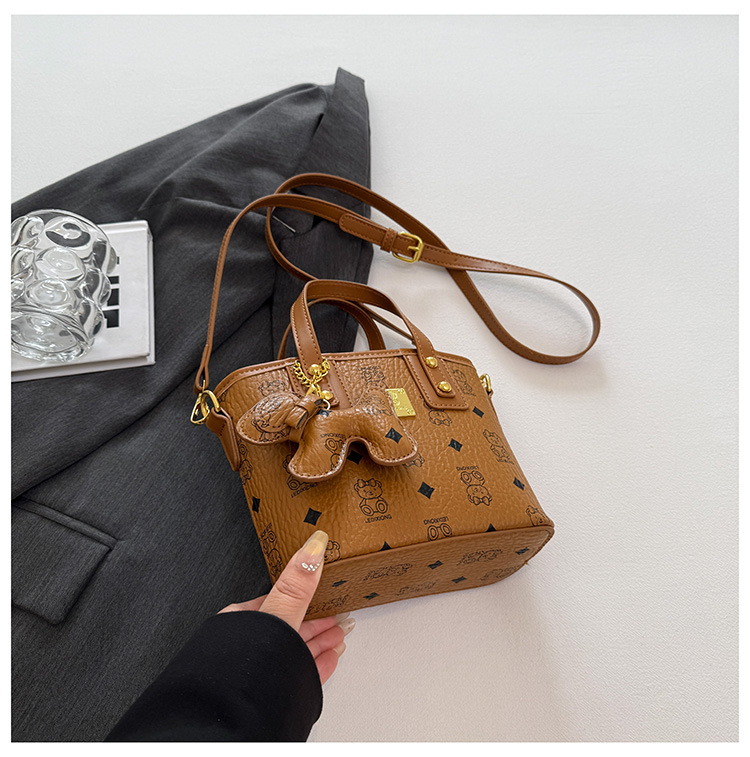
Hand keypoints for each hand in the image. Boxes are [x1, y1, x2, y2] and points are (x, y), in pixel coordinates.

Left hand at [218, 530, 353, 683]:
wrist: (234, 719)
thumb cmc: (241, 666)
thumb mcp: (277, 615)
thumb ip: (297, 585)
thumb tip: (313, 548)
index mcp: (242, 622)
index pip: (279, 602)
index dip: (306, 597)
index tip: (325, 593)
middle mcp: (248, 645)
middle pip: (291, 627)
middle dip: (317, 621)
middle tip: (338, 616)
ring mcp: (260, 669)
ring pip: (296, 650)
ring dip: (321, 641)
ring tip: (339, 636)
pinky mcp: (272, 691)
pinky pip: (299, 671)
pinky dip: (318, 663)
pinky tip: (330, 659)